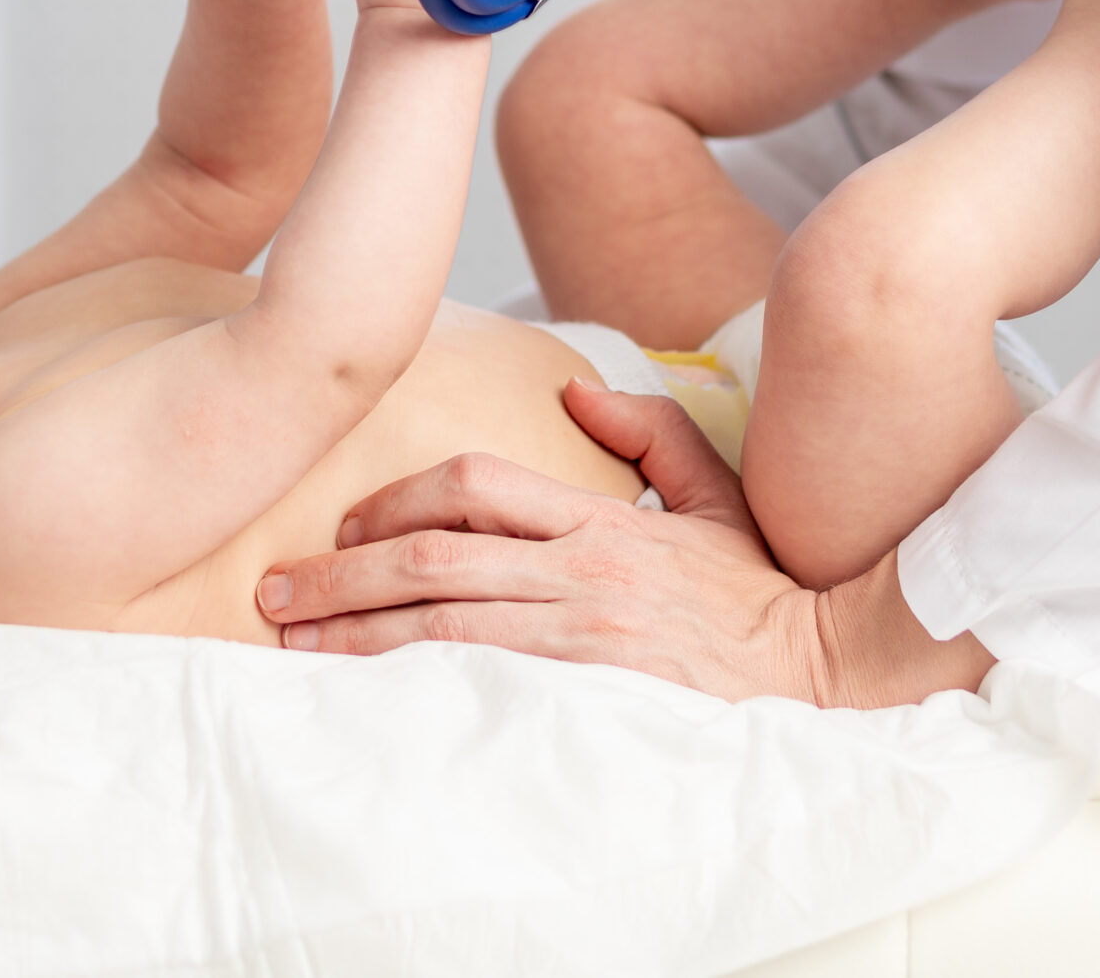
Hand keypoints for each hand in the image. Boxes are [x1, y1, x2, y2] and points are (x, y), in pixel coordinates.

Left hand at [253, 380, 993, 705]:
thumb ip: (650, 432)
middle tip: (274, 593)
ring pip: (438, 630)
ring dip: (353, 636)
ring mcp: (581, 646)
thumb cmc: (760, 596)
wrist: (826, 679)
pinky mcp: (585, 705)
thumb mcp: (716, 496)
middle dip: (340, 575)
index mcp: (599, 523)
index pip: (473, 484)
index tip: (343, 524)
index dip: (393, 500)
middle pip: (431, 561)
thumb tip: (574, 393)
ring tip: (291, 646)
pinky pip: (477, 692)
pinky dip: (410, 689)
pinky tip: (359, 696)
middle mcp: (581, 578)